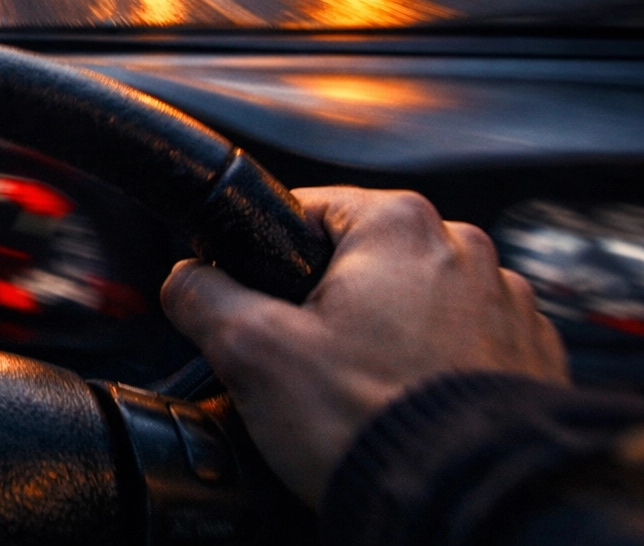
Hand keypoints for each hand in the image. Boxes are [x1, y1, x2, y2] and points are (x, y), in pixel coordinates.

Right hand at [161, 186, 567, 506]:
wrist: (470, 506)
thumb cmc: (376, 424)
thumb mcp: (252, 352)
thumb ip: (202, 297)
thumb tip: (185, 283)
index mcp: (399, 224)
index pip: (305, 211)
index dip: (267, 262)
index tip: (261, 307)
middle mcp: (465, 251)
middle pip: (360, 262)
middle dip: (327, 308)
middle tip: (305, 366)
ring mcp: (507, 306)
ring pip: (412, 306)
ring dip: (384, 340)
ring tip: (358, 397)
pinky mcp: (531, 360)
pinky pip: (461, 349)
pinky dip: (432, 372)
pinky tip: (404, 410)